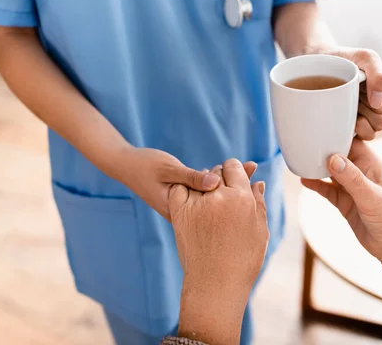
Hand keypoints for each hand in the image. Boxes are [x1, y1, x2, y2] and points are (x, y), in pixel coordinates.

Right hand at [112, 146, 257, 220]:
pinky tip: (236, 172)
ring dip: (232, 184)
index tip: (249, 169)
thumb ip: (191, 177)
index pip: (214, 208)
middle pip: (219, 204)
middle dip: (238, 187)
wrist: (127, 166)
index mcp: (181, 212)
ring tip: (252, 166)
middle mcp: (187, 214)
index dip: (234, 192)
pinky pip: (210, 193)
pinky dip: (221, 182)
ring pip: (216, 198)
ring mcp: (188, 208)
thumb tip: (216, 182)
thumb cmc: (146, 166)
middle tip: (254, 166)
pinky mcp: (188, 199)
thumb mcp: (169, 170)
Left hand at [169, 159, 267, 344]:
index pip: (235, 167)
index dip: (236, 170)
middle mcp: (219, 196)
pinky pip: (180, 189)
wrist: (215, 284)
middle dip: (221, 176)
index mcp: (242, 198)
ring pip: (199, 180)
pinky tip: (192, 199)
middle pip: (217, 171)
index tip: (235, 179)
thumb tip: (257, 182)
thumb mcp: (260, 231)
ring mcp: (197, 204)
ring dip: (204, 183)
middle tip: (223, 191)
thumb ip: (259, 203)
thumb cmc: (243, 261)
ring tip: (209, 200)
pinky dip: (184, 189)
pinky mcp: (179, 212)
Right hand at [302, 139, 381, 258]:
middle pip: (339, 155)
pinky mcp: (344, 202)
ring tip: (300, 161)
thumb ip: (352, 178)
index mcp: (372, 165)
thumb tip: (332, 159)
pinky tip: (304, 180)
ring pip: (330, 173)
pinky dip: (316, 185)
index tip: (320, 130)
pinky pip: (327, 190)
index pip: (353, 143)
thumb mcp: (371, 196)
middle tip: (305, 144)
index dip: (338, 135)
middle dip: (323, 150)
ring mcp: (352, 188)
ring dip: (317, 168)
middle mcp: (361, 173)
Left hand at [330, 48, 381, 139]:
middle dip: (367, 103)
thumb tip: (378, 103)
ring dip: (363, 116)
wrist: (317, 66)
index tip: (363, 82)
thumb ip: (378, 75)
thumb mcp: (364, 57)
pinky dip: (357, 130)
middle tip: (352, 93)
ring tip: (348, 106)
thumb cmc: (343, 59)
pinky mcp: (358, 128)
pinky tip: (346, 120)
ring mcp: (370, 115)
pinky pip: (367, 137)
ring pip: (378, 125)